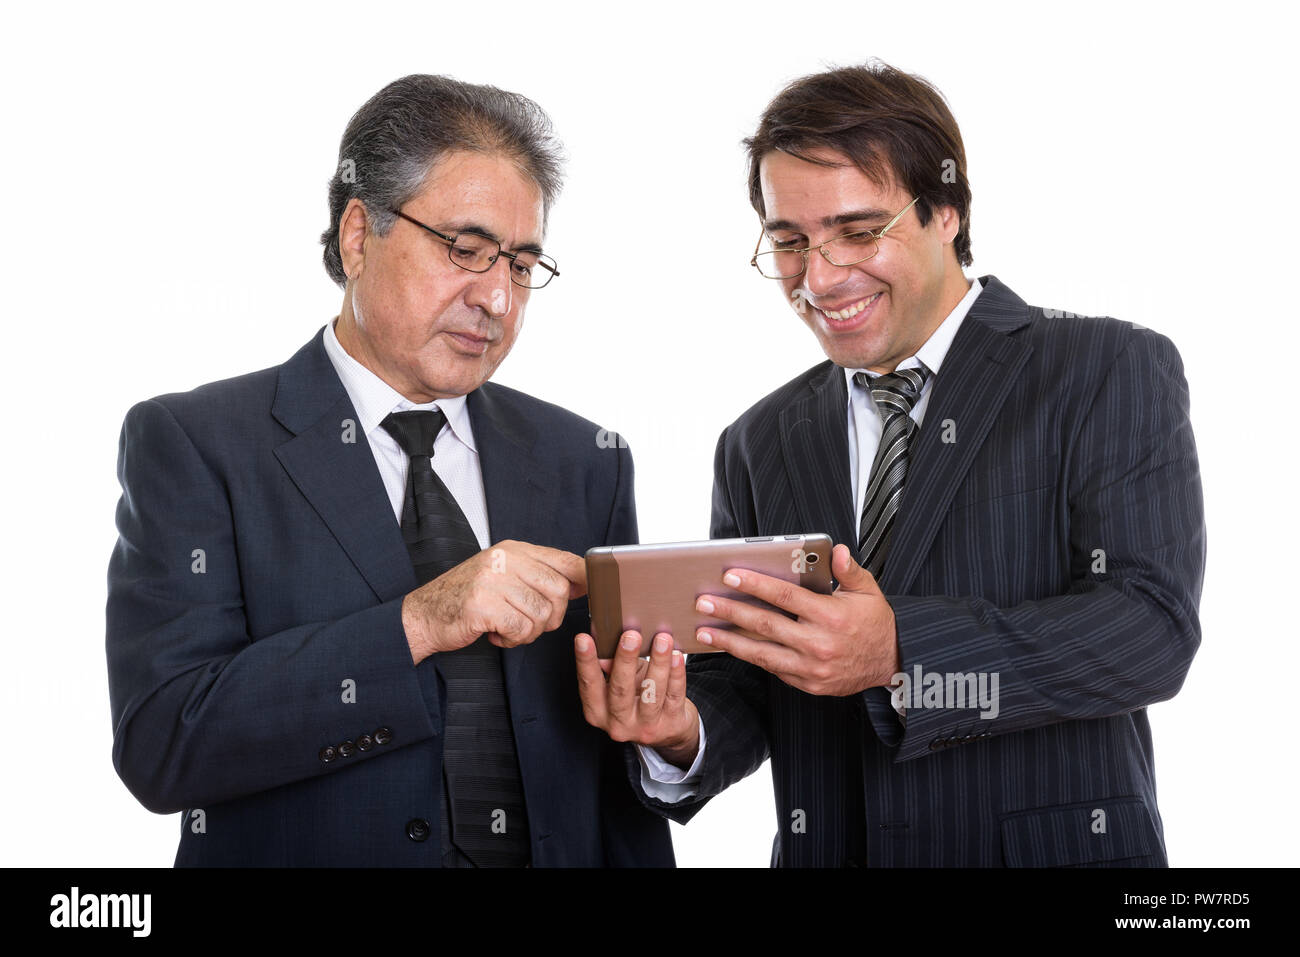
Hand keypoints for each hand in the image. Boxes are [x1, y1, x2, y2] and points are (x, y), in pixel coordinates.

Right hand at [402, 540, 586, 663]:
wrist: (423, 615)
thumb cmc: (467, 599)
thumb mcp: (505, 576)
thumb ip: (540, 575)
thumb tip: (584, 582)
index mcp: (514, 549)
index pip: (565, 560)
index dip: (584, 580)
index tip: (588, 595)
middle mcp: (505, 559)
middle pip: (559, 590)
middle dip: (552, 616)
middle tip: (529, 623)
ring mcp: (492, 579)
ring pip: (542, 613)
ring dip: (530, 632)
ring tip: (508, 629)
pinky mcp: (482, 604)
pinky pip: (521, 628)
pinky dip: (513, 639)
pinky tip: (497, 635)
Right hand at [574, 630, 699, 769]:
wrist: (668, 730)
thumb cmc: (640, 698)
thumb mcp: (622, 682)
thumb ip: (612, 665)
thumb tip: (605, 641)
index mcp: (598, 712)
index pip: (589, 684)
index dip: (586, 661)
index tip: (583, 639)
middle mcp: (619, 723)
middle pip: (620, 690)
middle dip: (625, 660)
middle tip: (631, 636)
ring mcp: (646, 727)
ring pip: (652, 693)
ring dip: (658, 663)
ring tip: (662, 640)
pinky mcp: (671, 724)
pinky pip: (674, 695)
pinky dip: (676, 674)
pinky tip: (677, 656)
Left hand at [694, 543, 899, 695]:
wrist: (891, 665)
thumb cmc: (875, 623)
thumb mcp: (869, 591)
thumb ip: (850, 570)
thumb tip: (836, 550)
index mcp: (832, 617)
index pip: (785, 597)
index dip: (755, 585)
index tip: (730, 576)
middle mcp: (819, 644)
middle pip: (766, 625)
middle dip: (731, 611)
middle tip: (703, 601)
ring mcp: (811, 668)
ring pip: (762, 654)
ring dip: (729, 641)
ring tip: (704, 631)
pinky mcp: (807, 684)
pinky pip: (772, 668)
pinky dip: (749, 657)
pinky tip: (730, 647)